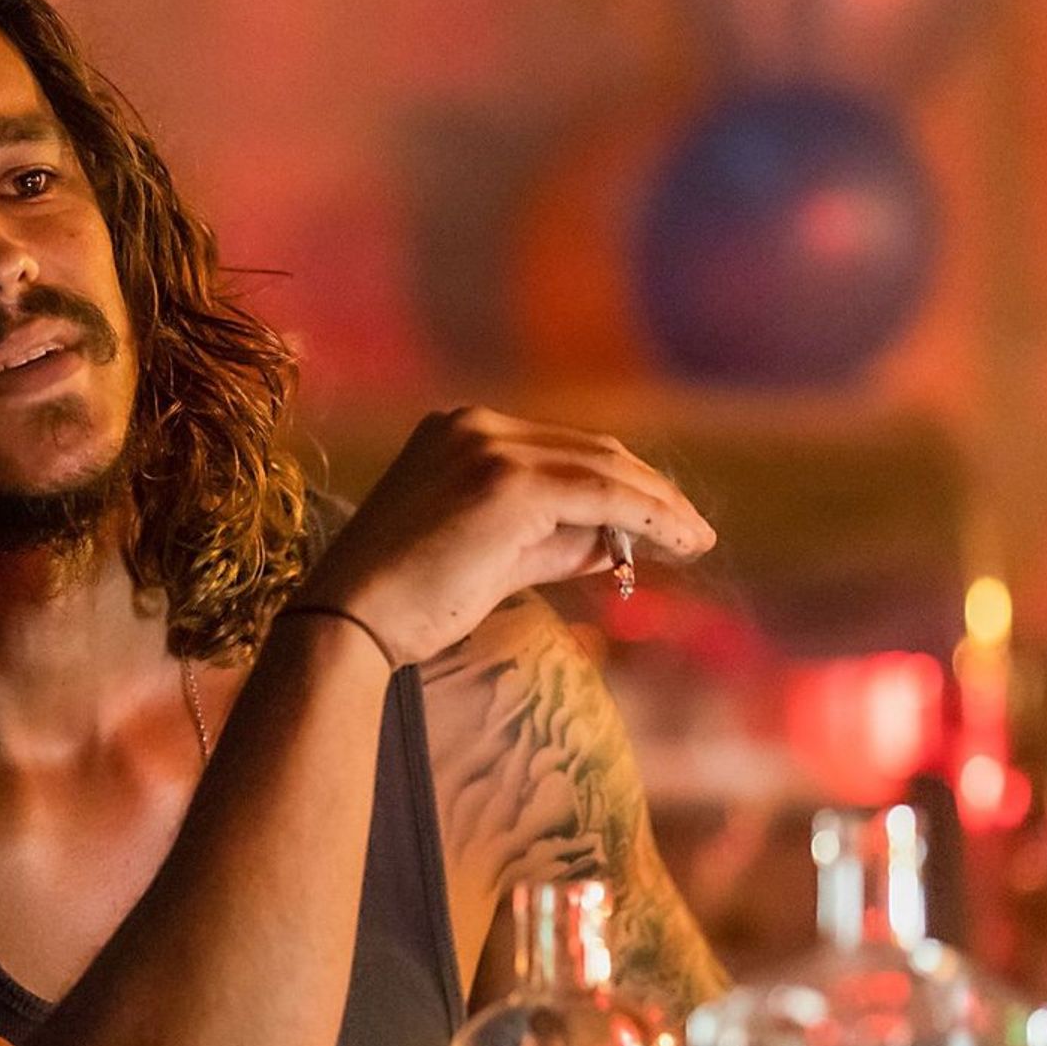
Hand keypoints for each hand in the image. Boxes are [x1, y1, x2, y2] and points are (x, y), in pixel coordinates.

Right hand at [295, 406, 715, 663]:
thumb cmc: (409, 599)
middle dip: (648, 492)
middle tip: (690, 533)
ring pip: (605, 469)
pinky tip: (679, 542)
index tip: (661, 521)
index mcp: (460, 431)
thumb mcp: (494, 557)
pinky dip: (648, 517)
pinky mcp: (510, 483)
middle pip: (592, 451)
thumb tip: (619, 542)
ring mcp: (492, 448)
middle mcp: (477, 426)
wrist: (352, 619)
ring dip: (658, 506)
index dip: (621, 484)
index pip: (564, 451)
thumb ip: (557, 540)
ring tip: (694, 542)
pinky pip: (602, 496)